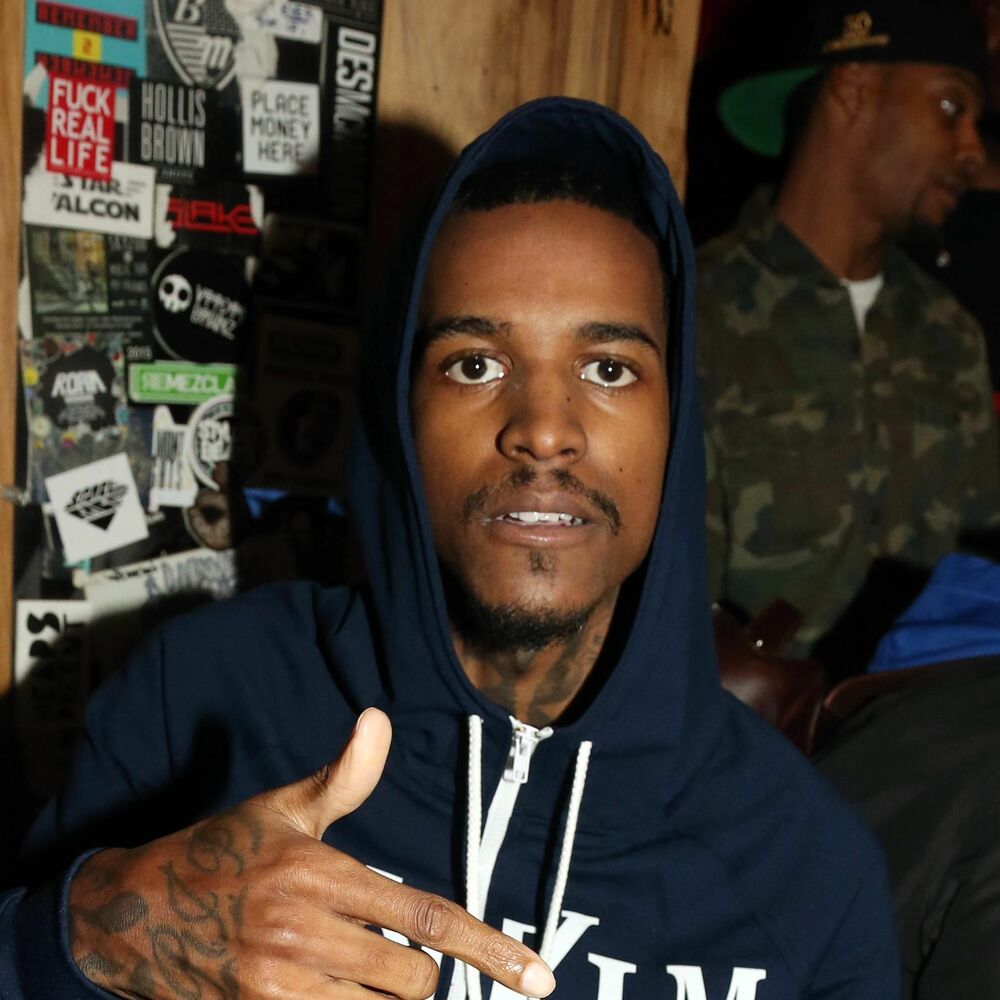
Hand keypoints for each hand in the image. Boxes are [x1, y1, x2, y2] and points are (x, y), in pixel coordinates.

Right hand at [69, 708, 555, 998]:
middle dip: (419, 970)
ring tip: (356, 971)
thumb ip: (345, 776)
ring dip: (384, 999)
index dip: (490, 947)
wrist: (135, 914)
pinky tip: (332, 989)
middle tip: (391, 951)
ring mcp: (277, 989)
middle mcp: (302, 935)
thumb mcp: (284, 808)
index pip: (425, 916)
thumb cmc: (224, 852)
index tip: (537, 975)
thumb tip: (377, 719)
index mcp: (319, 875)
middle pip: (412, 979)